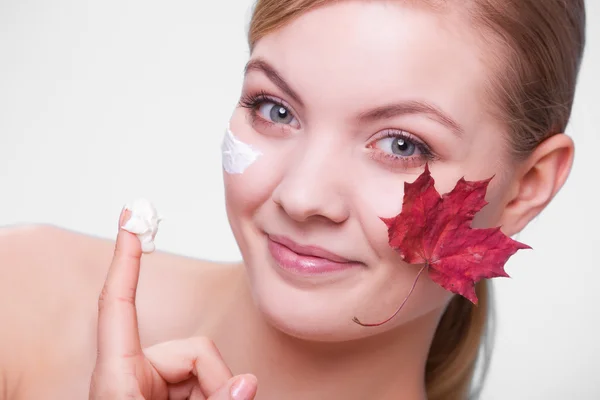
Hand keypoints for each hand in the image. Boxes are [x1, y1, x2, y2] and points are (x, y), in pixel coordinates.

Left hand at [89, 208, 256, 399]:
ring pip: (205, 361)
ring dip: (216, 389)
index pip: (118, 303)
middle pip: (193, 346)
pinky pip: (207, 379)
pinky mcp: (169, 393)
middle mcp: (136, 371)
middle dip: (213, 377)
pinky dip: (216, 393)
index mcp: (117, 373)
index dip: (124, 259)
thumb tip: (247, 382)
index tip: (130, 221)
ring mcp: (154, 383)